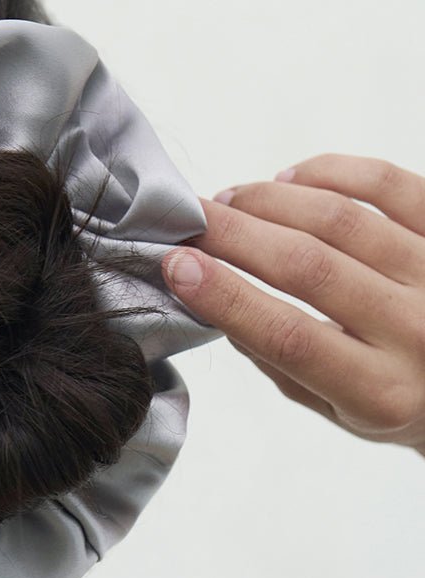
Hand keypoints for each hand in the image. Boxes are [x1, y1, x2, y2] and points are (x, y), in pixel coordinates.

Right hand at [160, 154, 424, 456]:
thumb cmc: (399, 396)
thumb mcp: (339, 407)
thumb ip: (281, 362)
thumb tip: (213, 297)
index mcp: (380, 392)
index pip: (289, 335)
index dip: (226, 295)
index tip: (177, 264)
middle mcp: (417, 331)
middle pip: (308, 267)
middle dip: (234, 235)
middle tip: (187, 220)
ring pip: (340, 219)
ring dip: (269, 201)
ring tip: (229, 201)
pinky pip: (388, 183)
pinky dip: (329, 171)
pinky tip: (289, 178)